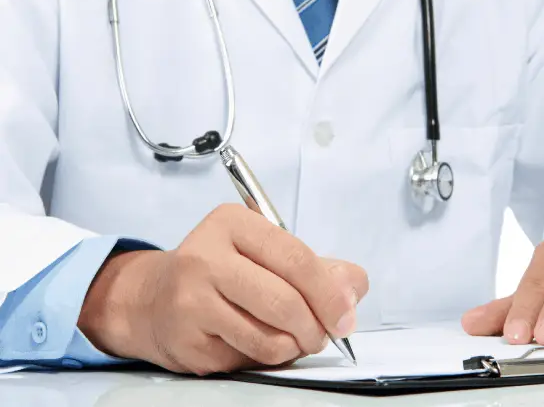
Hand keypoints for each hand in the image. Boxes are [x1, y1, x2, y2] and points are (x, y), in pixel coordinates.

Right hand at [78, 204, 368, 374]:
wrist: (150, 299)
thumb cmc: (220, 271)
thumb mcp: (265, 252)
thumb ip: (317, 267)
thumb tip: (354, 287)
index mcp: (231, 224)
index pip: (296, 258)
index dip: (330, 293)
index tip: (346, 315)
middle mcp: (205, 257)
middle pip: (284, 302)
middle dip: (316, 327)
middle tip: (323, 334)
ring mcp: (190, 302)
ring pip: (269, 338)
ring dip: (294, 346)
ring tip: (293, 338)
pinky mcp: (187, 342)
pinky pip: (248, 359)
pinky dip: (266, 358)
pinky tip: (257, 341)